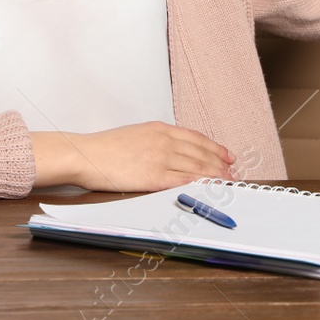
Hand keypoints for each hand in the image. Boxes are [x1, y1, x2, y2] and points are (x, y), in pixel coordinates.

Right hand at [32, 122, 233, 192]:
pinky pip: (183, 181)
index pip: (196, 138)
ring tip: (228, 184)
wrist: (86, 154)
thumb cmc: (105, 147)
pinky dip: (200, 185)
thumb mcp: (136, 134)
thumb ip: (156, 140)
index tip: (227, 156)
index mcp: (160, 129)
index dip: (215, 148)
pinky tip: (210, 190)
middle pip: (201, 154)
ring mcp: (160, 159)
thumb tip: (172, 150)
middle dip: (221, 165)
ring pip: (197, 168)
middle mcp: (164, 141)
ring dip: (216, 177)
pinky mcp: (153, 177)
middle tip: (234, 173)